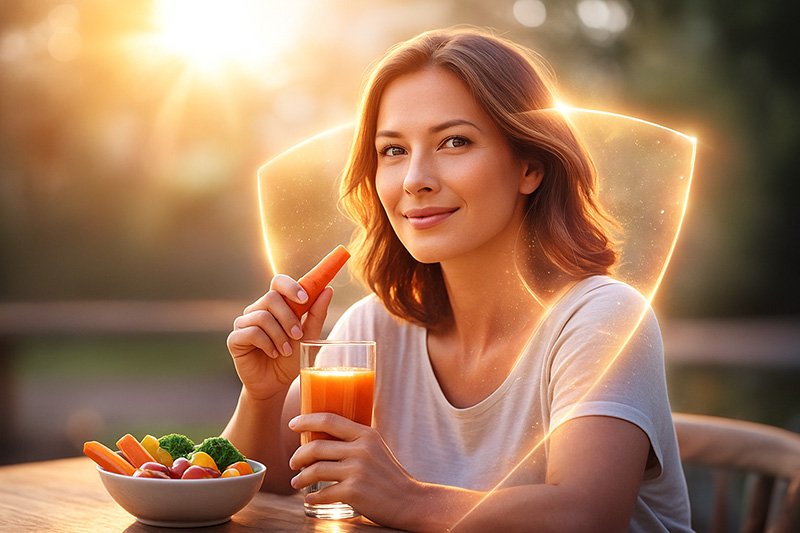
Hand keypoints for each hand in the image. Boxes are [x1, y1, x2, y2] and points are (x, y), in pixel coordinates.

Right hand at [226, 275, 332, 400]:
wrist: (276, 384)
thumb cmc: (291, 358)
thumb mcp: (309, 336)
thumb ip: (316, 314)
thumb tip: (328, 290)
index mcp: (276, 305)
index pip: (279, 282)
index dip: (291, 287)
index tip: (305, 299)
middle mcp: (258, 310)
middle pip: (271, 297)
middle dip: (288, 317)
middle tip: (298, 335)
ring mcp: (244, 323)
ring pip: (262, 316)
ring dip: (279, 335)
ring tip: (286, 351)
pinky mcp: (235, 338)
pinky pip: (251, 332)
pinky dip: (267, 344)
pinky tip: (273, 353)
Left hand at [288, 413, 421, 527]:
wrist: (410, 501)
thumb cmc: (390, 475)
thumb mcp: (376, 448)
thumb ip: (355, 440)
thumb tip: (323, 436)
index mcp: (365, 434)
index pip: (329, 419)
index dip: (306, 420)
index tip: (293, 424)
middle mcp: (361, 449)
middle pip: (317, 447)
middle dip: (298, 455)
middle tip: (294, 463)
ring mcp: (357, 471)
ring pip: (316, 470)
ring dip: (301, 477)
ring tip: (297, 481)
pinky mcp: (354, 492)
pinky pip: (324, 493)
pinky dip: (313, 497)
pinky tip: (310, 499)